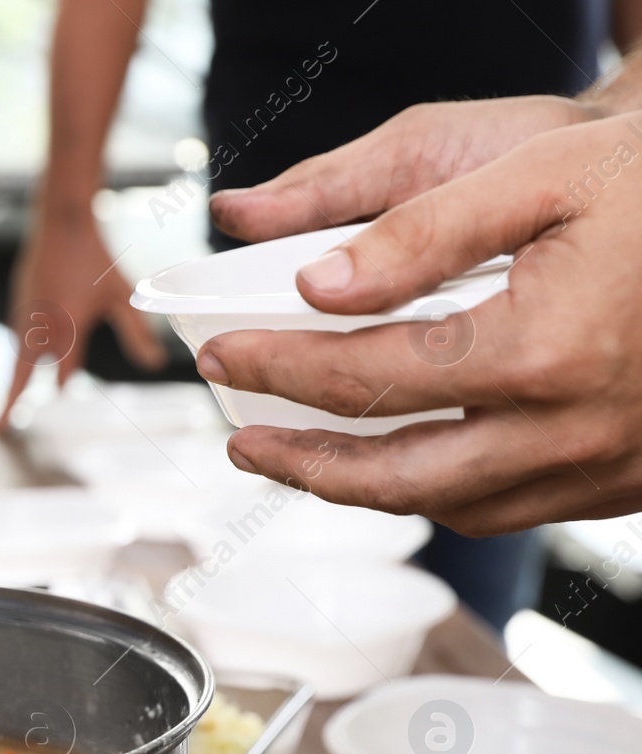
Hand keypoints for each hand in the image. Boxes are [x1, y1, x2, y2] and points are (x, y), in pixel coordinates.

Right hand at [2, 214, 164, 423]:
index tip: (62, 396)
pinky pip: (19, 335)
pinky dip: (23, 349)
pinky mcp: (18, 302)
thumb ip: (137, 334)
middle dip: (12, 401)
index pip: (63, 373)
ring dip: (21, 372)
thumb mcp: (121, 297)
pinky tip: (30, 353)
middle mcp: (40, 326)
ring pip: (21, 353)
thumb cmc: (95, 259)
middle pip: (22, 374)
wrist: (61, 221)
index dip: (64, 386)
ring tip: (12, 397)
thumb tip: (157, 364)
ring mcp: (24, 314)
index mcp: (68, 327)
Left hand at [194, 113, 641, 534]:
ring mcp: (602, 465)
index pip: (363, 376)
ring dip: (363, 490)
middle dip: (301, 463)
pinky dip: (439, 492)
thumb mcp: (538, 176)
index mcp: (540, 350)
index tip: (221, 356)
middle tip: (240, 444)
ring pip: (449, 506)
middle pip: (393, 475)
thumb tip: (313, 287)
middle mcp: (570, 428)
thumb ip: (418, 234)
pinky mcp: (623, 480)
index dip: (276, 368)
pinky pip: (508, 508)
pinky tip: (402, 460)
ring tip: (304, 458)